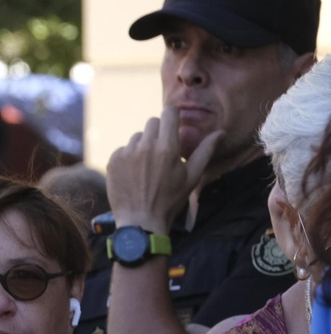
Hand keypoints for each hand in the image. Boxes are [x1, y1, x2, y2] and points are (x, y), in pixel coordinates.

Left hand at [105, 105, 220, 234]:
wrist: (140, 220)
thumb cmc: (170, 199)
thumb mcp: (192, 176)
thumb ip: (205, 151)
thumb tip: (220, 132)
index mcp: (167, 148)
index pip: (169, 113)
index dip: (173, 116)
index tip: (174, 124)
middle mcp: (145, 146)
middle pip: (152, 122)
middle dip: (160, 132)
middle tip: (163, 151)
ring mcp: (126, 153)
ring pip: (138, 136)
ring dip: (144, 144)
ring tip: (149, 166)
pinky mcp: (113, 160)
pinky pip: (123, 148)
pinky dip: (130, 155)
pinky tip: (135, 172)